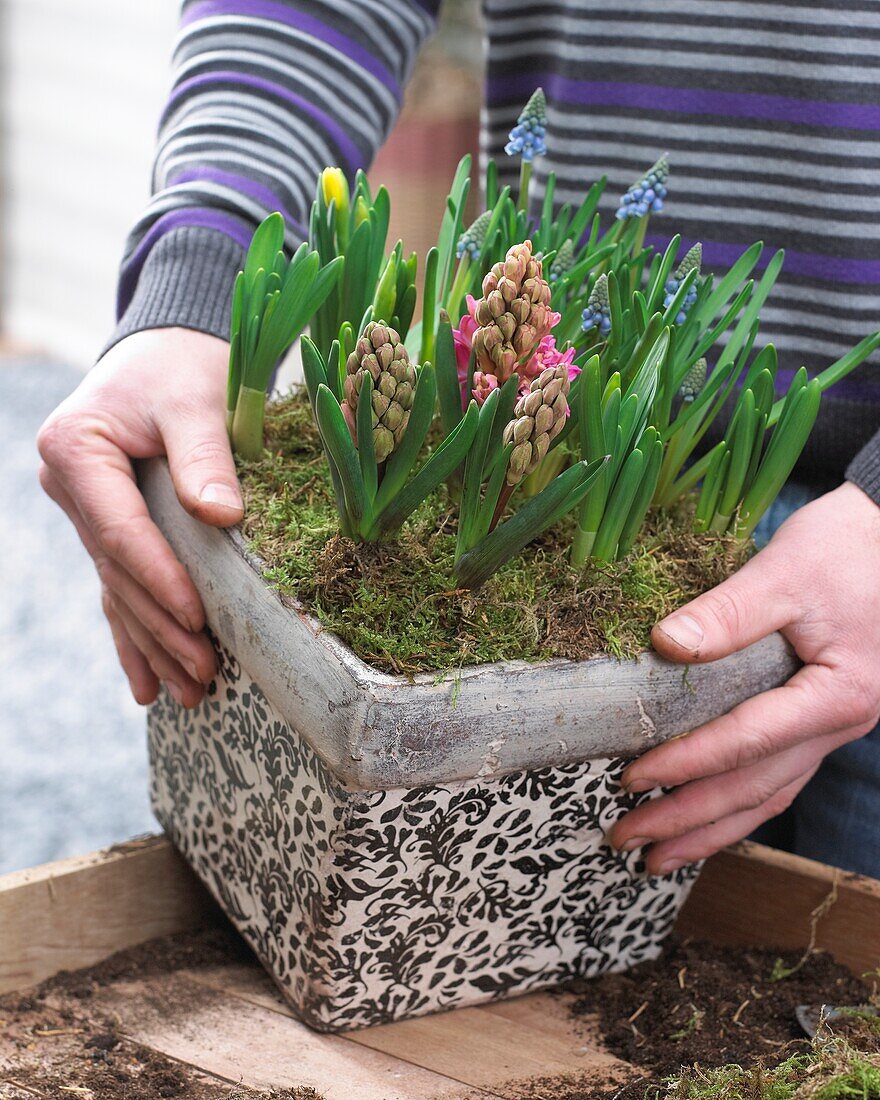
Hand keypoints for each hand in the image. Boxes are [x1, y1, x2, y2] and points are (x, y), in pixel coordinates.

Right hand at [37, 328, 242, 707]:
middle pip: (118, 570)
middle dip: (161, 627)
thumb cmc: (181, 367)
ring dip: (152, 643)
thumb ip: (205, 455)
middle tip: (205, 673)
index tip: (196, 616)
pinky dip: (135, 633)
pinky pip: (118, 586)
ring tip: (189, 693)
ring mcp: (82, 509)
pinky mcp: (106, 524)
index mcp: (76, 450)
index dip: (158, 577)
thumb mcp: (194, 400)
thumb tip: (222, 519)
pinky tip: (147, 682)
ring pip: (118, 588)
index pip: (120, 529)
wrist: (165, 350)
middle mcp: (68, 485)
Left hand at [610, 481, 879, 873]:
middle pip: (754, 787)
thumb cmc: (848, 549)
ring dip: (711, 828)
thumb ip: (729, 612)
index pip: (746, 742)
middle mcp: (839, 725)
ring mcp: (833, 727)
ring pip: (769, 795)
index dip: (685, 764)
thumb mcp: (787, 570)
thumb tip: (665, 644)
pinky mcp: (821, 717)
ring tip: (658, 856)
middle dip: (688, 820)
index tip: (632, 778)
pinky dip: (739, 804)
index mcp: (835, 695)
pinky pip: (780, 776)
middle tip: (627, 838)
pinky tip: (707, 819)